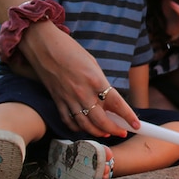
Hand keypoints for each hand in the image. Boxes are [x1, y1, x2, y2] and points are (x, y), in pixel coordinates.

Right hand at [17, 22, 138, 137]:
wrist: (43, 45)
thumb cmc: (69, 50)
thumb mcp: (92, 64)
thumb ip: (101, 83)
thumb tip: (110, 101)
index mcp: (95, 80)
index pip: (117, 104)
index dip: (128, 117)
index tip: (136, 125)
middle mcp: (82, 92)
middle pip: (101, 120)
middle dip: (114, 129)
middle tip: (122, 132)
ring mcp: (68, 98)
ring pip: (85, 124)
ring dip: (97, 132)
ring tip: (106, 133)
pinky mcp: (57, 101)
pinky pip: (68, 121)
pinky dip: (77, 128)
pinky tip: (84, 128)